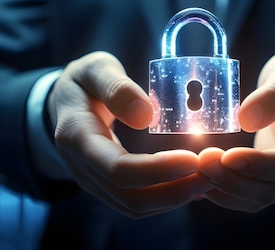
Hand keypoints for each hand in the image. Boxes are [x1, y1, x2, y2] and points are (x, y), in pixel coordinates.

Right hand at [48, 51, 211, 217]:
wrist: (64, 101)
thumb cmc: (84, 81)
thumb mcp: (95, 69)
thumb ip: (116, 87)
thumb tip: (145, 115)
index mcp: (76, 137)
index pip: (118, 169)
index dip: (157, 170)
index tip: (193, 158)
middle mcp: (82, 168)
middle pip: (129, 196)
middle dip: (173, 191)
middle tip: (211, 174)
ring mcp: (93, 181)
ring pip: (134, 207)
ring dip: (174, 198)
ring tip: (208, 180)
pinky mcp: (106, 186)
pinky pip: (136, 203)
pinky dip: (167, 199)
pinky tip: (193, 186)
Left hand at [199, 51, 274, 212]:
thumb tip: (247, 118)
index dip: (258, 165)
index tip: (227, 156)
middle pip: (269, 190)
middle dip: (233, 181)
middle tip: (203, 162)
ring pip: (255, 200)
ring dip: (223, 190)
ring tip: (196, 170)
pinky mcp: (264, 180)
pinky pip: (244, 197)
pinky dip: (220, 193)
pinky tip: (198, 180)